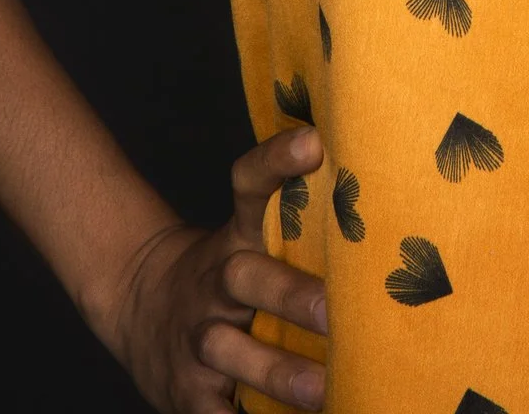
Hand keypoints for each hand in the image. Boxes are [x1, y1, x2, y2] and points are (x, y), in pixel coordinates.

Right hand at [101, 125, 328, 411]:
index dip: (277, 161)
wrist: (139, 302)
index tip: (312, 142)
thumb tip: (388, 210)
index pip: (249, 184)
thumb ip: (302, 223)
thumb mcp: (251, 236)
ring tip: (321, 389)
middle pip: (244, 275)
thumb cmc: (230, 272)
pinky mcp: (186, 392)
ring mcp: (196, 335)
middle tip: (334, 311)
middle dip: (289, 294)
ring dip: (275, 370)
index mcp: (238, 236)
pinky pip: (211, 412)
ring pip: (226, 348)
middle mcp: (216, 280)